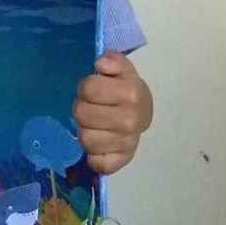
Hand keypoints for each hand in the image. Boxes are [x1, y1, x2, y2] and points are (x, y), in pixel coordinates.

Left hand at [72, 50, 152, 175]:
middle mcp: (130, 120)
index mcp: (131, 94)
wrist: (144, 114)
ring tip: (95, 124)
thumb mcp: (123, 70)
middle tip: (92, 108)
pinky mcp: (122, 160)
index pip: (87, 88)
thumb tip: (101, 64)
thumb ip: (113, 61)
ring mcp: (126, 143)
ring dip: (85, 130)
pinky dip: (93, 155)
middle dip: (82, 109)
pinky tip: (99, 144)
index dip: (86, 87)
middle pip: (81, 114)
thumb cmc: (127, 90)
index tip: (93, 91)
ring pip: (84, 139)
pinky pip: (96, 163)